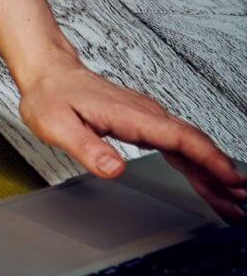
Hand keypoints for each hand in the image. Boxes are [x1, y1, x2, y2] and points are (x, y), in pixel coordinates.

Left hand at [17, 61, 243, 219]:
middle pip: (194, 145)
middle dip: (220, 173)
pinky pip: (177, 146)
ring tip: (231, 200)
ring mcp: (148, 119)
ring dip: (212, 172)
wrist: (49, 74)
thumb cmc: (51, 96)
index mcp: (132, 116)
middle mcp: (147, 115)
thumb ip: (87, 147)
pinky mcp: (144, 124)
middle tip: (239, 202)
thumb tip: (113, 169)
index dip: (209, 160)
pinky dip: (195, 164)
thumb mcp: (58, 125)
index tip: (230, 179)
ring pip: (189, 147)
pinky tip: (206, 179)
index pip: (180, 139)